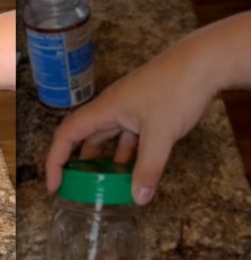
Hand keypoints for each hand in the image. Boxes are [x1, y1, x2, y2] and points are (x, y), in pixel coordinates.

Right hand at [46, 11, 250, 204]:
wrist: (205, 61)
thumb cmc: (177, 87)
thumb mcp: (161, 133)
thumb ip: (149, 168)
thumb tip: (139, 198)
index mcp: (104, 109)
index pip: (66, 135)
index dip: (55, 161)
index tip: (54, 184)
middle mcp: (111, 108)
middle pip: (82, 137)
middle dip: (74, 163)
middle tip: (74, 186)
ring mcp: (128, 108)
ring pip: (106, 137)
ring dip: (102, 159)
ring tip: (101, 183)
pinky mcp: (145, 110)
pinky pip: (127, 136)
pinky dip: (126, 153)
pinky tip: (132, 168)